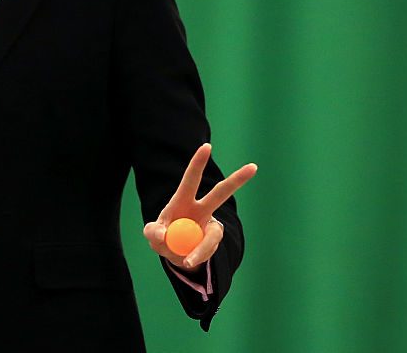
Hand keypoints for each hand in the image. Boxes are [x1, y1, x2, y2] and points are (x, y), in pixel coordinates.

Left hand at [143, 143, 256, 270]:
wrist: (177, 255)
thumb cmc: (163, 237)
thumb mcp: (152, 234)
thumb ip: (153, 232)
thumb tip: (163, 235)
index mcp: (183, 200)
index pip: (191, 179)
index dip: (198, 163)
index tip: (207, 146)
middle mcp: (202, 209)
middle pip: (222, 193)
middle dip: (237, 180)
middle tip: (253, 167)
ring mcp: (212, 224)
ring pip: (213, 236)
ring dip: (199, 251)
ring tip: (186, 261)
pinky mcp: (215, 240)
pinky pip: (208, 251)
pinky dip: (196, 258)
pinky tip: (188, 260)